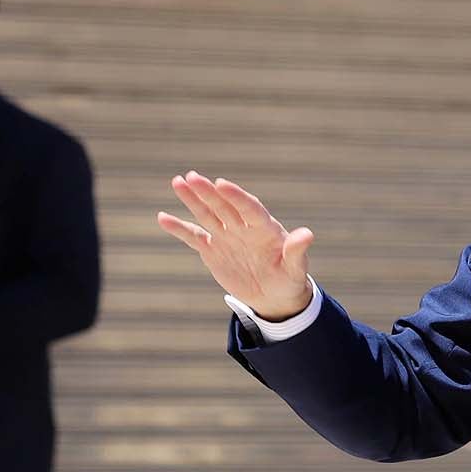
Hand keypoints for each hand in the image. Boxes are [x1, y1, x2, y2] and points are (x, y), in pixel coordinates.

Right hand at [157, 171, 314, 321]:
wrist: (275, 295)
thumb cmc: (289, 279)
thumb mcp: (296, 268)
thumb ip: (297, 251)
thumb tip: (307, 234)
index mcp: (265, 228)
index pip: (249, 208)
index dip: (236, 196)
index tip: (221, 183)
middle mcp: (243, 227)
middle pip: (224, 206)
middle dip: (208, 192)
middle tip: (191, 176)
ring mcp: (227, 236)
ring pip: (207, 214)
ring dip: (192, 199)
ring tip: (177, 182)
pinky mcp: (213, 249)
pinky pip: (194, 236)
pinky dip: (179, 228)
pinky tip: (163, 217)